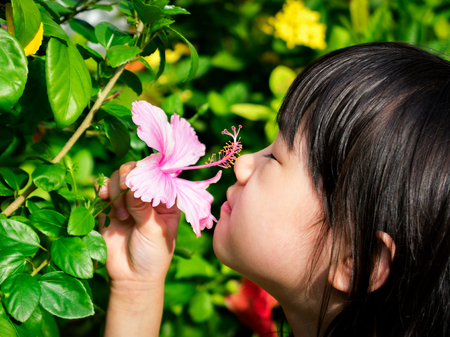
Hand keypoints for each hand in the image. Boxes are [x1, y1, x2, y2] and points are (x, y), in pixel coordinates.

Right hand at [98, 162, 180, 288]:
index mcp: (165, 199)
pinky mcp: (110, 209)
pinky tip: (103, 199)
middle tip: (124, 189)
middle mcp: (146, 197)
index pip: (158, 174)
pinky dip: (101, 191)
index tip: (138, 177)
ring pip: (118, 178)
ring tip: (122, 214)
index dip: (147, 170)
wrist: (132, 279)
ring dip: (115, 189)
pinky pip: (103, 191)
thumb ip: (143, 207)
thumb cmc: (153, 256)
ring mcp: (128, 202)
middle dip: (128, 177)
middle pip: (135, 171)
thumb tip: (132, 182)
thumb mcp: (154, 231)